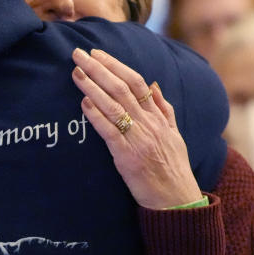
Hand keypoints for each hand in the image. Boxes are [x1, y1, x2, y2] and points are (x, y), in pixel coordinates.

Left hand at [71, 48, 202, 209]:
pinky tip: (83, 103)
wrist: (177, 201)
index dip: (115, 65)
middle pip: (122, 88)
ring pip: (114, 106)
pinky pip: (110, 132)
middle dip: (98, 69)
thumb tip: (154, 85)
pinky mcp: (127, 158)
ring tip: (76, 73)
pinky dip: (96, 116)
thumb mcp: (175, 135)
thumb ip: (165, 110)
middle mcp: (149, 124)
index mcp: (159, 117)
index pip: (136, 82)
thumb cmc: (173, 170)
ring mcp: (139, 140)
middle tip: (78, 54)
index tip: (97, 53)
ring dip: (92, 87)